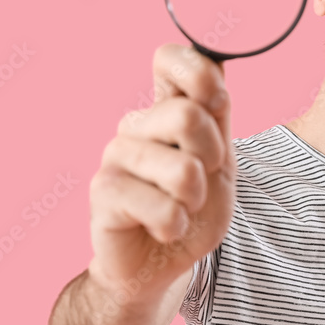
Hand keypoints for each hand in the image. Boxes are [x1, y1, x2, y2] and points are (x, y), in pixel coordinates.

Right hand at [87, 43, 235, 298]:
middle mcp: (137, 125)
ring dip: (196, 199)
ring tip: (182, 208)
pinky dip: (176, 224)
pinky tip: (163, 228)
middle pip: (188, 115)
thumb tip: (216, 65)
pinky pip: (161, 205)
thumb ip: (218, 119)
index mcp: (166, 110)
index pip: (170, 59)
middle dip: (213, 155)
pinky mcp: (104, 191)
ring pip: (182, 168)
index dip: (199, 72)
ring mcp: (116, 155)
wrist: (159, 265)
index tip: (218, 102)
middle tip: (204, 178)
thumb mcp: (220, 164)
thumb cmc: (191, 211)